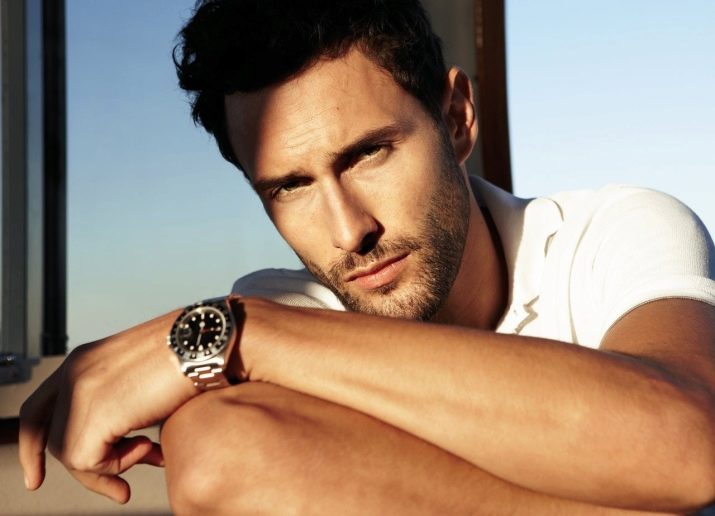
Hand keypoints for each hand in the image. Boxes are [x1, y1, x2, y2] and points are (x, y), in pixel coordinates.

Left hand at [18, 310, 196, 503]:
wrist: (206, 342)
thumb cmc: (192, 357)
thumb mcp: (144, 380)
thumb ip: (123, 405)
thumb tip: (126, 446)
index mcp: (84, 360)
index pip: (38, 410)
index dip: (33, 448)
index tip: (36, 479)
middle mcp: (74, 372)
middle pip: (52, 440)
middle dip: (87, 473)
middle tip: (122, 491)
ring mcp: (81, 391)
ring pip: (70, 455)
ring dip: (112, 466)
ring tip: (150, 452)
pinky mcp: (95, 412)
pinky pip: (88, 462)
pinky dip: (121, 464)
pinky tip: (150, 447)